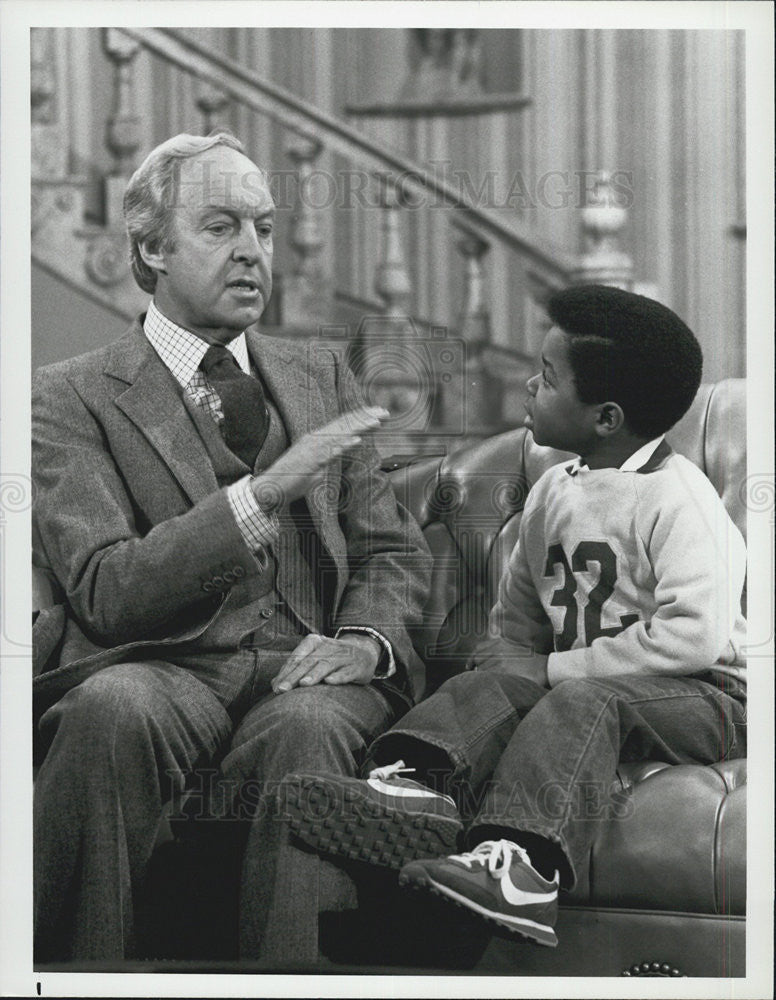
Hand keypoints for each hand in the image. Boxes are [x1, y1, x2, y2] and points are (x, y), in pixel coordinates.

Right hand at [251, 406, 388, 508]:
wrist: (271, 488)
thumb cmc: (292, 479)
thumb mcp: (316, 465)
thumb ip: (328, 456)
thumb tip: (339, 452)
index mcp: (317, 438)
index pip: (343, 424)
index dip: (361, 418)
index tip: (378, 415)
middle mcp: (315, 439)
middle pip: (344, 425)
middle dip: (365, 418)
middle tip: (385, 413)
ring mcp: (312, 449)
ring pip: (340, 435)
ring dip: (359, 428)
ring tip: (377, 422)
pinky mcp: (309, 461)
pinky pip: (329, 452)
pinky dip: (343, 445)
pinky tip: (356, 440)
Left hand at [271, 633, 381, 692]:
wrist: (364, 651)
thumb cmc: (332, 657)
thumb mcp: (314, 658)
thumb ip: (295, 669)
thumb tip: (274, 683)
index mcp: (314, 642)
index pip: (296, 658)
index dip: (285, 673)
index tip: (276, 688)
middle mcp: (327, 647)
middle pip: (308, 662)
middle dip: (294, 676)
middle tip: (282, 690)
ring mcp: (343, 656)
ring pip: (326, 665)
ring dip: (314, 675)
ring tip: (303, 684)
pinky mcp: (356, 667)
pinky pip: (346, 672)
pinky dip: (338, 677)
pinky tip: (330, 682)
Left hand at [476, 649, 548, 686]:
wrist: (543, 667)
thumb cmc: (528, 661)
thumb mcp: (512, 648)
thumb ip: (496, 649)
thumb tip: (478, 659)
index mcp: (499, 643)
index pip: (478, 649)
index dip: (471, 659)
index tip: (469, 666)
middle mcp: (498, 650)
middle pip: (478, 661)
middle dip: (478, 670)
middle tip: (480, 677)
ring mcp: (500, 660)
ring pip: (482, 671)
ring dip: (484, 677)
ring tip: (491, 681)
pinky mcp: (503, 671)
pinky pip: (489, 678)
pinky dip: (489, 681)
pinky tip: (495, 684)